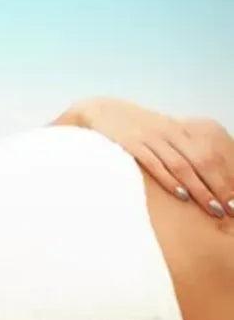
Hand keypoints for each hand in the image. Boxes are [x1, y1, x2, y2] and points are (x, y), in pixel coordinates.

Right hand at [71, 98, 233, 217]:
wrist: (99, 110)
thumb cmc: (131, 128)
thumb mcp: (157, 132)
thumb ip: (175, 148)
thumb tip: (196, 175)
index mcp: (179, 129)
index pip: (211, 153)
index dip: (226, 176)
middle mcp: (169, 132)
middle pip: (202, 160)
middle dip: (218, 186)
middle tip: (229, 209)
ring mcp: (150, 138)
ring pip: (182, 164)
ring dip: (200, 188)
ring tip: (213, 207)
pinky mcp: (131, 144)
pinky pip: (155, 163)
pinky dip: (170, 179)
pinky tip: (182, 195)